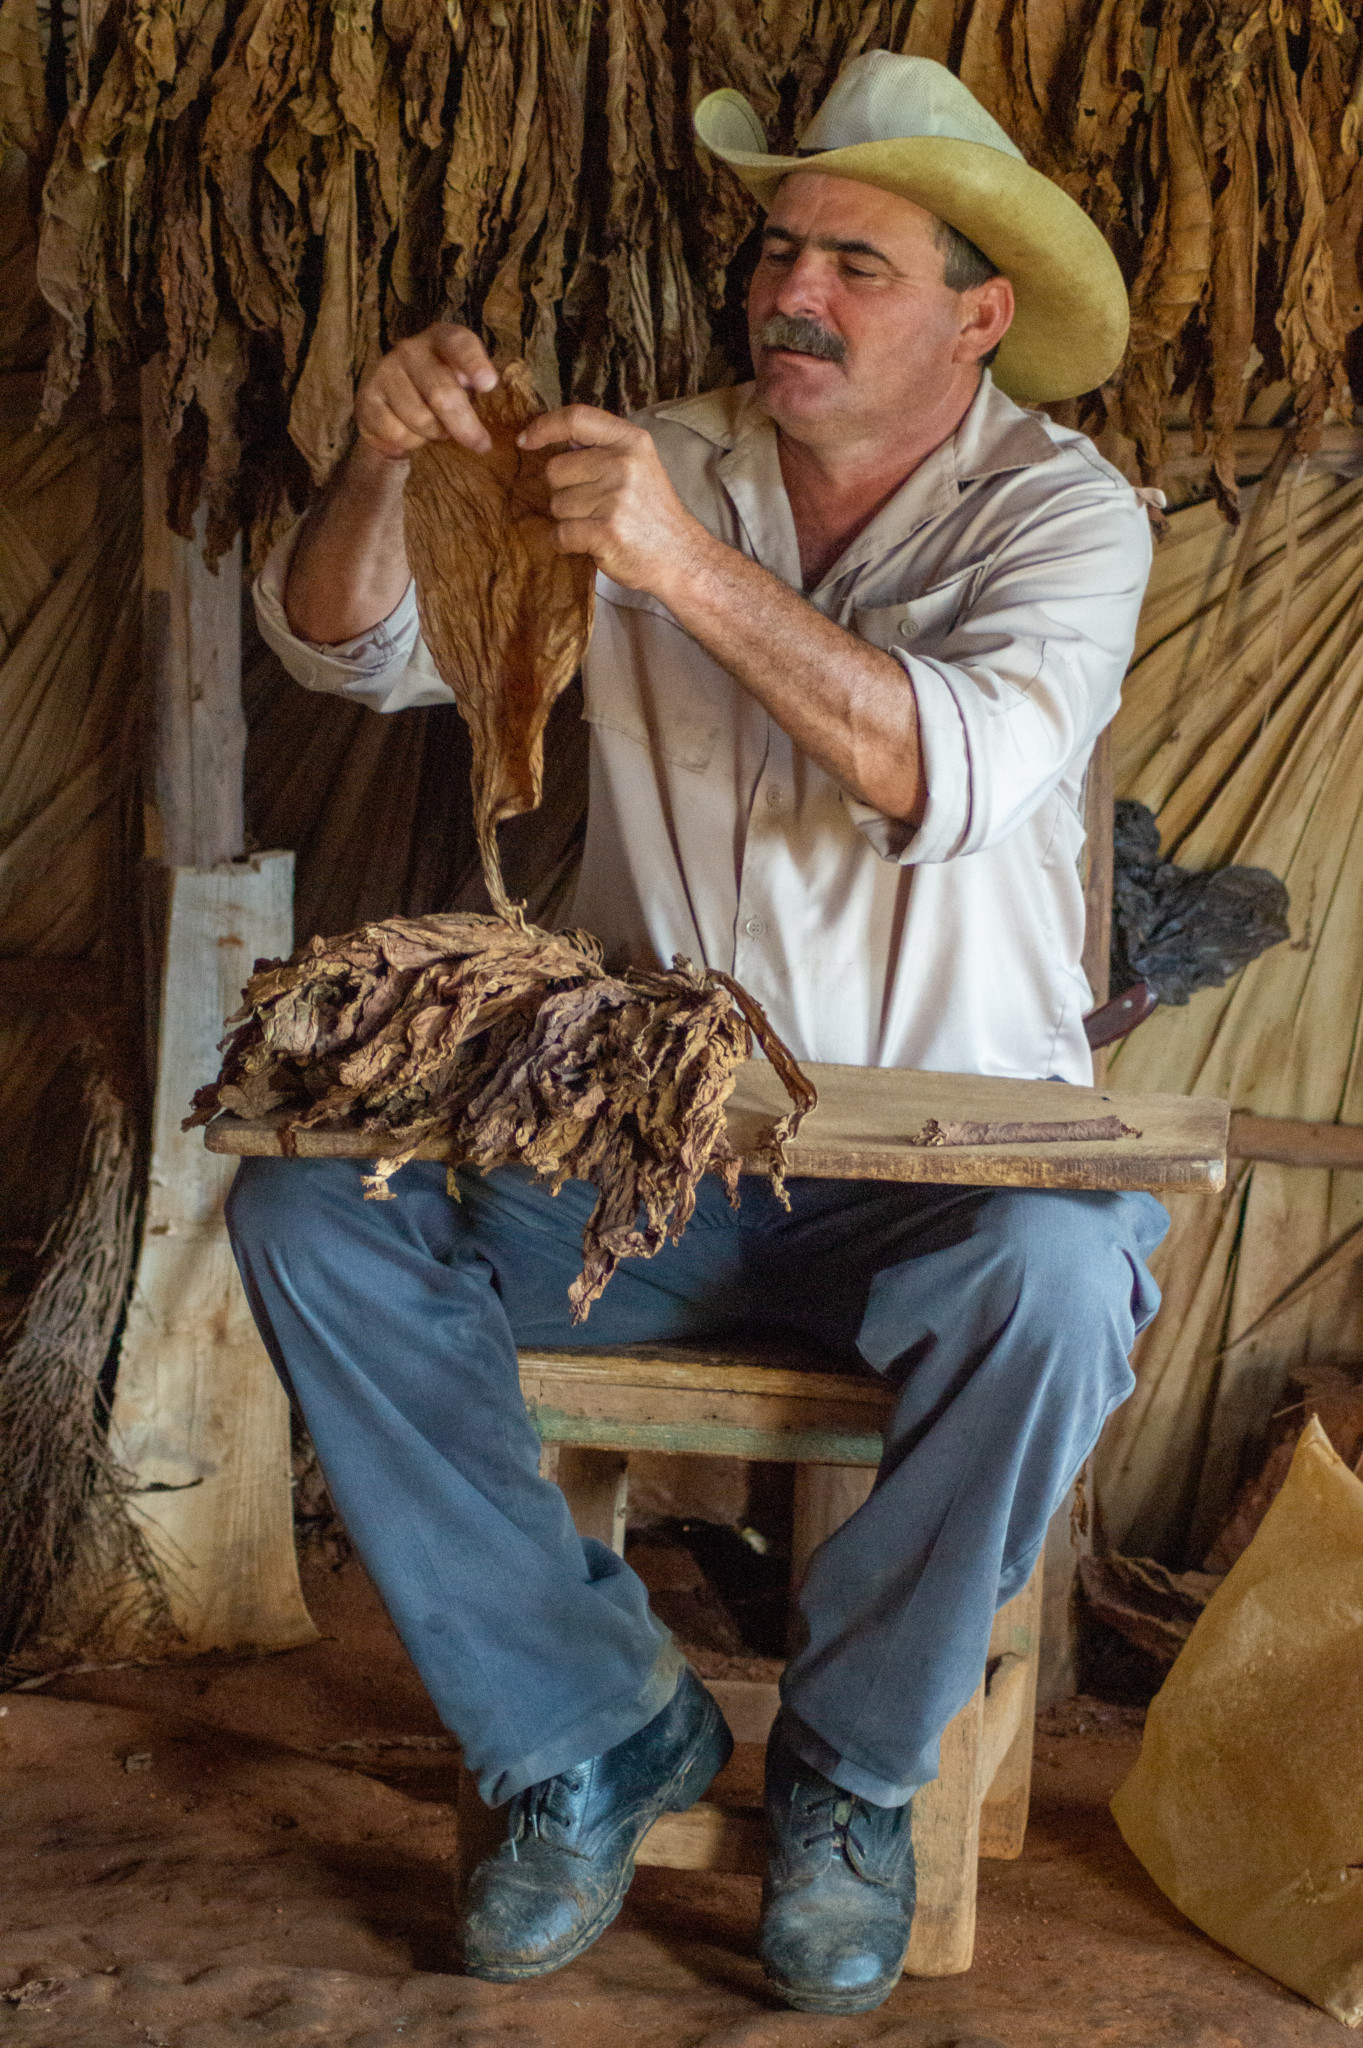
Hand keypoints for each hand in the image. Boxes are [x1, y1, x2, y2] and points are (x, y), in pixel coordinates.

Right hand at [354, 323, 498, 459]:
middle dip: (465, 426)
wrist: (393, 402)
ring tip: (436, 429)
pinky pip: (397, 433)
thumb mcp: (463, 379)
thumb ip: (477, 382)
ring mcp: (385, 371)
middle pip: (442, 394)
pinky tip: (411, 432)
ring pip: (421, 420)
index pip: (459, 344)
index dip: (474, 363)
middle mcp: (411, 349)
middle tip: (481, 444)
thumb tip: (489, 390)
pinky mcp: (367, 397)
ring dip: (435, 434)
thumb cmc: (441, 387)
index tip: (488, 384)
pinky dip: (411, 442)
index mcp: (442, 338)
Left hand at [517, 406, 711, 598]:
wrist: (681, 557)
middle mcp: (624, 464)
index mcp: (631, 441)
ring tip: (600, 524)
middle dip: (565, 491)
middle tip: (595, 506)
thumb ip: (603, 448)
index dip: (544, 427)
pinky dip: (565, 543)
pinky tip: (589, 543)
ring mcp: (616, 499)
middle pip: (556, 470)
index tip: (525, 440)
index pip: (576, 418)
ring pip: (557, 504)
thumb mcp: (639, 465)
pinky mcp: (607, 532)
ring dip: (570, 519)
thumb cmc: (653, 513)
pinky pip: (561, 534)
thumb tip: (552, 437)